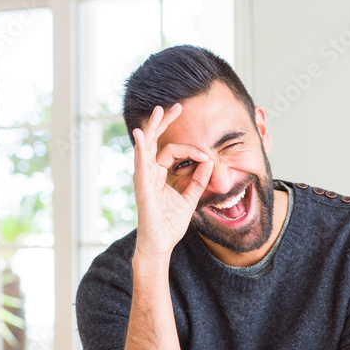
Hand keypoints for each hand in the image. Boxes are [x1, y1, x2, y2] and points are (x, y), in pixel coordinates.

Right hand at [132, 104, 213, 258]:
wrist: (160, 244)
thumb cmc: (170, 223)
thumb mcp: (190, 198)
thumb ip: (198, 180)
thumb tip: (209, 162)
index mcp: (160, 174)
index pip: (173, 151)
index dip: (192, 151)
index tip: (207, 156)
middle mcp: (150, 173)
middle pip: (156, 141)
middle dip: (165, 123)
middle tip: (175, 106)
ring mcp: (144, 178)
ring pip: (147, 146)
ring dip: (153, 127)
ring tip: (159, 111)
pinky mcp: (142, 187)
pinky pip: (141, 164)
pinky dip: (140, 148)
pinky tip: (141, 135)